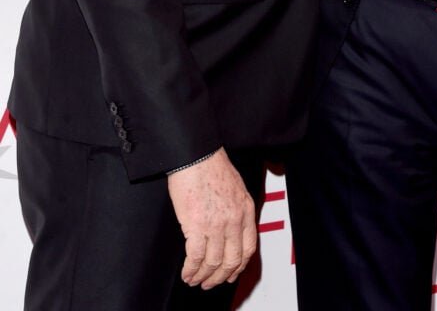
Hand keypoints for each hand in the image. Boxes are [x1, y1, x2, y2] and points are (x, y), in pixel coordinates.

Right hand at [168, 148, 256, 289]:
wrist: (196, 155)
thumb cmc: (211, 166)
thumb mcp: (236, 188)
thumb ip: (236, 210)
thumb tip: (229, 231)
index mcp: (245, 210)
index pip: (248, 248)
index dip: (238, 266)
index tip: (230, 274)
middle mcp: (234, 220)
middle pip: (231, 260)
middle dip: (220, 277)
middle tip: (210, 283)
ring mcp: (217, 224)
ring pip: (213, 263)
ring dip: (203, 276)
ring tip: (195, 280)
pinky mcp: (197, 225)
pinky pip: (196, 257)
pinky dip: (191, 270)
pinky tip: (186, 273)